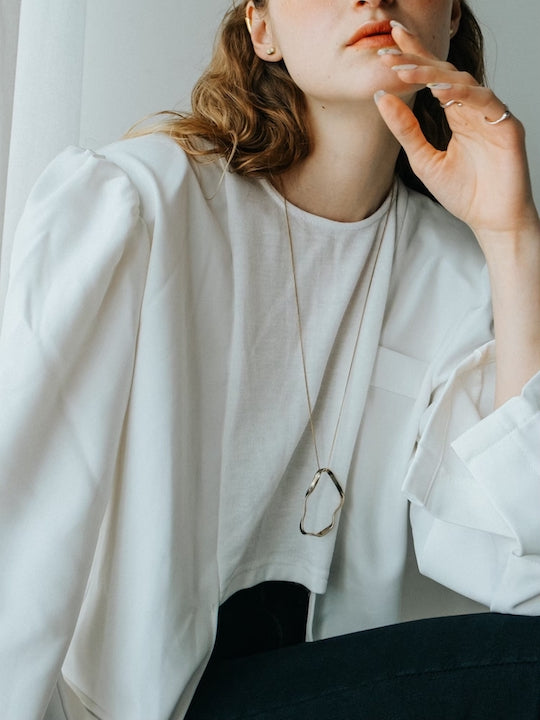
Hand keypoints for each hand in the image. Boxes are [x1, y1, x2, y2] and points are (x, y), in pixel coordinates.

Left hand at [375, 23, 538, 244]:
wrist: (491, 220)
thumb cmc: (464, 193)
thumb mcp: (424, 160)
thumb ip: (405, 130)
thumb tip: (382, 97)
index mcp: (457, 113)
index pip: (433, 78)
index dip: (413, 57)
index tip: (388, 42)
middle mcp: (474, 108)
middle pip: (445, 73)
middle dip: (417, 58)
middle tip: (390, 48)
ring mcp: (491, 114)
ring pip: (462, 82)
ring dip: (433, 74)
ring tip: (405, 70)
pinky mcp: (506, 125)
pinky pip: (484, 100)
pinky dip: (462, 93)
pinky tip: (440, 91)